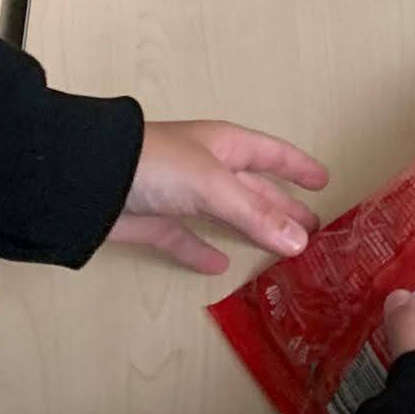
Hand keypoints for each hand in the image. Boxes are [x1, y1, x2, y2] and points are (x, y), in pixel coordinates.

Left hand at [108, 120, 329, 273]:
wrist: (89, 179)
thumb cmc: (158, 165)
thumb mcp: (213, 185)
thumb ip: (255, 214)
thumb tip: (300, 241)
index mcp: (225, 145)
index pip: (272, 154)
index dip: (298, 167)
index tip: (325, 181)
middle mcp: (207, 167)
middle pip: (255, 189)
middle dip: (283, 206)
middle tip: (314, 228)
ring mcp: (180, 195)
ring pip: (227, 215)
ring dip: (253, 230)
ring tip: (282, 249)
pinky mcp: (156, 222)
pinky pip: (187, 238)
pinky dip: (202, 252)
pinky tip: (220, 267)